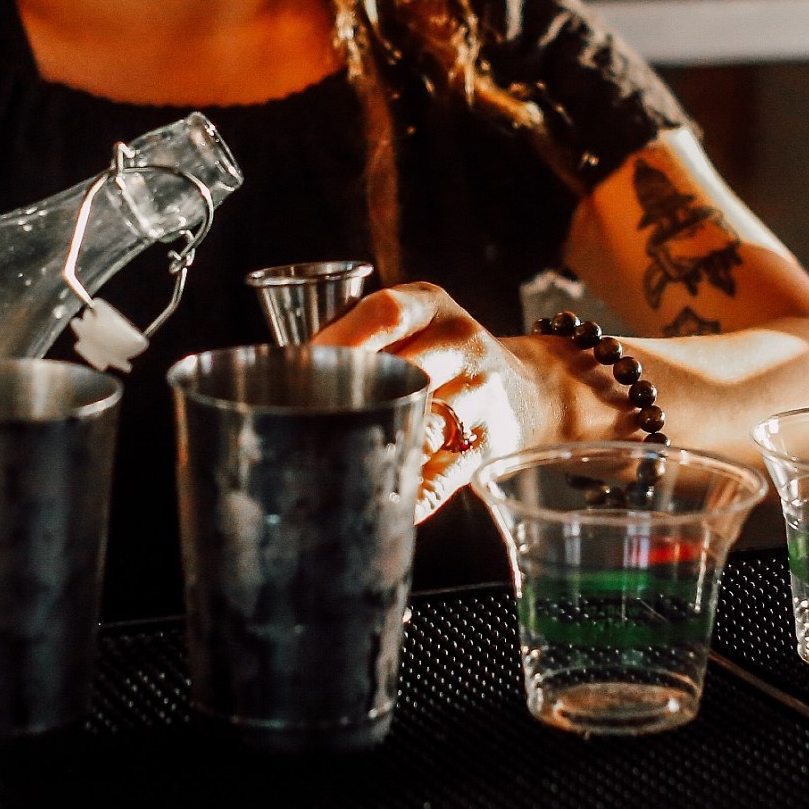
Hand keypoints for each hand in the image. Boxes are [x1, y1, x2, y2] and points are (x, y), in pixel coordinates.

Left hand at [315, 284, 616, 520]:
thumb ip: (365, 337)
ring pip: (422, 423)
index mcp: (433, 306)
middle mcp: (463, 342)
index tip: (304, 365)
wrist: (526, 390)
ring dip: (381, 441)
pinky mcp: (488, 442)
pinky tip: (385, 502)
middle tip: (311, 416)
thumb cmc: (442, 358)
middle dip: (355, 395)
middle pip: (404, 369)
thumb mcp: (415, 325)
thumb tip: (283, 373)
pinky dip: (412, 493)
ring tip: (338, 456)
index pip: (387, 313)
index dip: (342, 338)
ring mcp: (482, 392)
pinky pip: (443, 474)